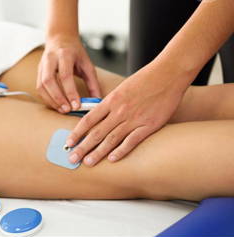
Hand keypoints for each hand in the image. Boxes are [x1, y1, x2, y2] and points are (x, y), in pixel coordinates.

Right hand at [37, 35, 101, 112]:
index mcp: (65, 54)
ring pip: (41, 85)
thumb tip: (97, 100)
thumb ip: (93, 83)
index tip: (76, 105)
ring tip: (62, 109)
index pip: (65, 75)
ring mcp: (42, 65)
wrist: (60, 38)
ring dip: (51, 100)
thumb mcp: (87, 64)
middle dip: (57, 98)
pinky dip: (47, 98)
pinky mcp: (38, 71)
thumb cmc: (75, 52)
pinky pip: (39, 87)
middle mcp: (50, 59)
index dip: (70, 92)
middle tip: (67, 110)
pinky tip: (56, 104)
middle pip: (49, 81)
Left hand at [66, 62, 186, 165]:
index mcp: (111, 100)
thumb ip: (110, 104)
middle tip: (72, 159)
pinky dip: (121, 151)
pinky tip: (112, 159)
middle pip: (96, 132)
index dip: (76, 133)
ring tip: (88, 162)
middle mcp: (119, 110)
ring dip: (98, 152)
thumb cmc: (145, 79)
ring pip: (111, 139)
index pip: (88, 120)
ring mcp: (134, 118)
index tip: (68, 143)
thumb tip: (97, 117)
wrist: (168, 74)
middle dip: (82, 147)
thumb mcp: (122, 88)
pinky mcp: (149, 125)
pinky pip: (132, 141)